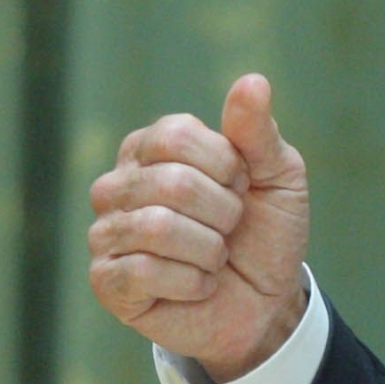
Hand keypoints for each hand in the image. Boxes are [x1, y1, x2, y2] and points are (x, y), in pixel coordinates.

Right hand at [86, 74, 310, 381]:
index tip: (242, 187)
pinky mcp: (106, 281)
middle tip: (229, 230)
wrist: (268, 302)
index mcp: (152, 148)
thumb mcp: (278, 177)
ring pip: (158, 228)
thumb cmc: (266, 232)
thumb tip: (252, 81)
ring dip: (210, 250)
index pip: (177, 136)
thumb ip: (258, 132)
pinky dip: (191, 284)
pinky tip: (197, 287)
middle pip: (172, 183)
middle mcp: (118, 184)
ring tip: (214, 259)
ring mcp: (106, 232)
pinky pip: (144, 272)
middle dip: (224, 213)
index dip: (227, 167)